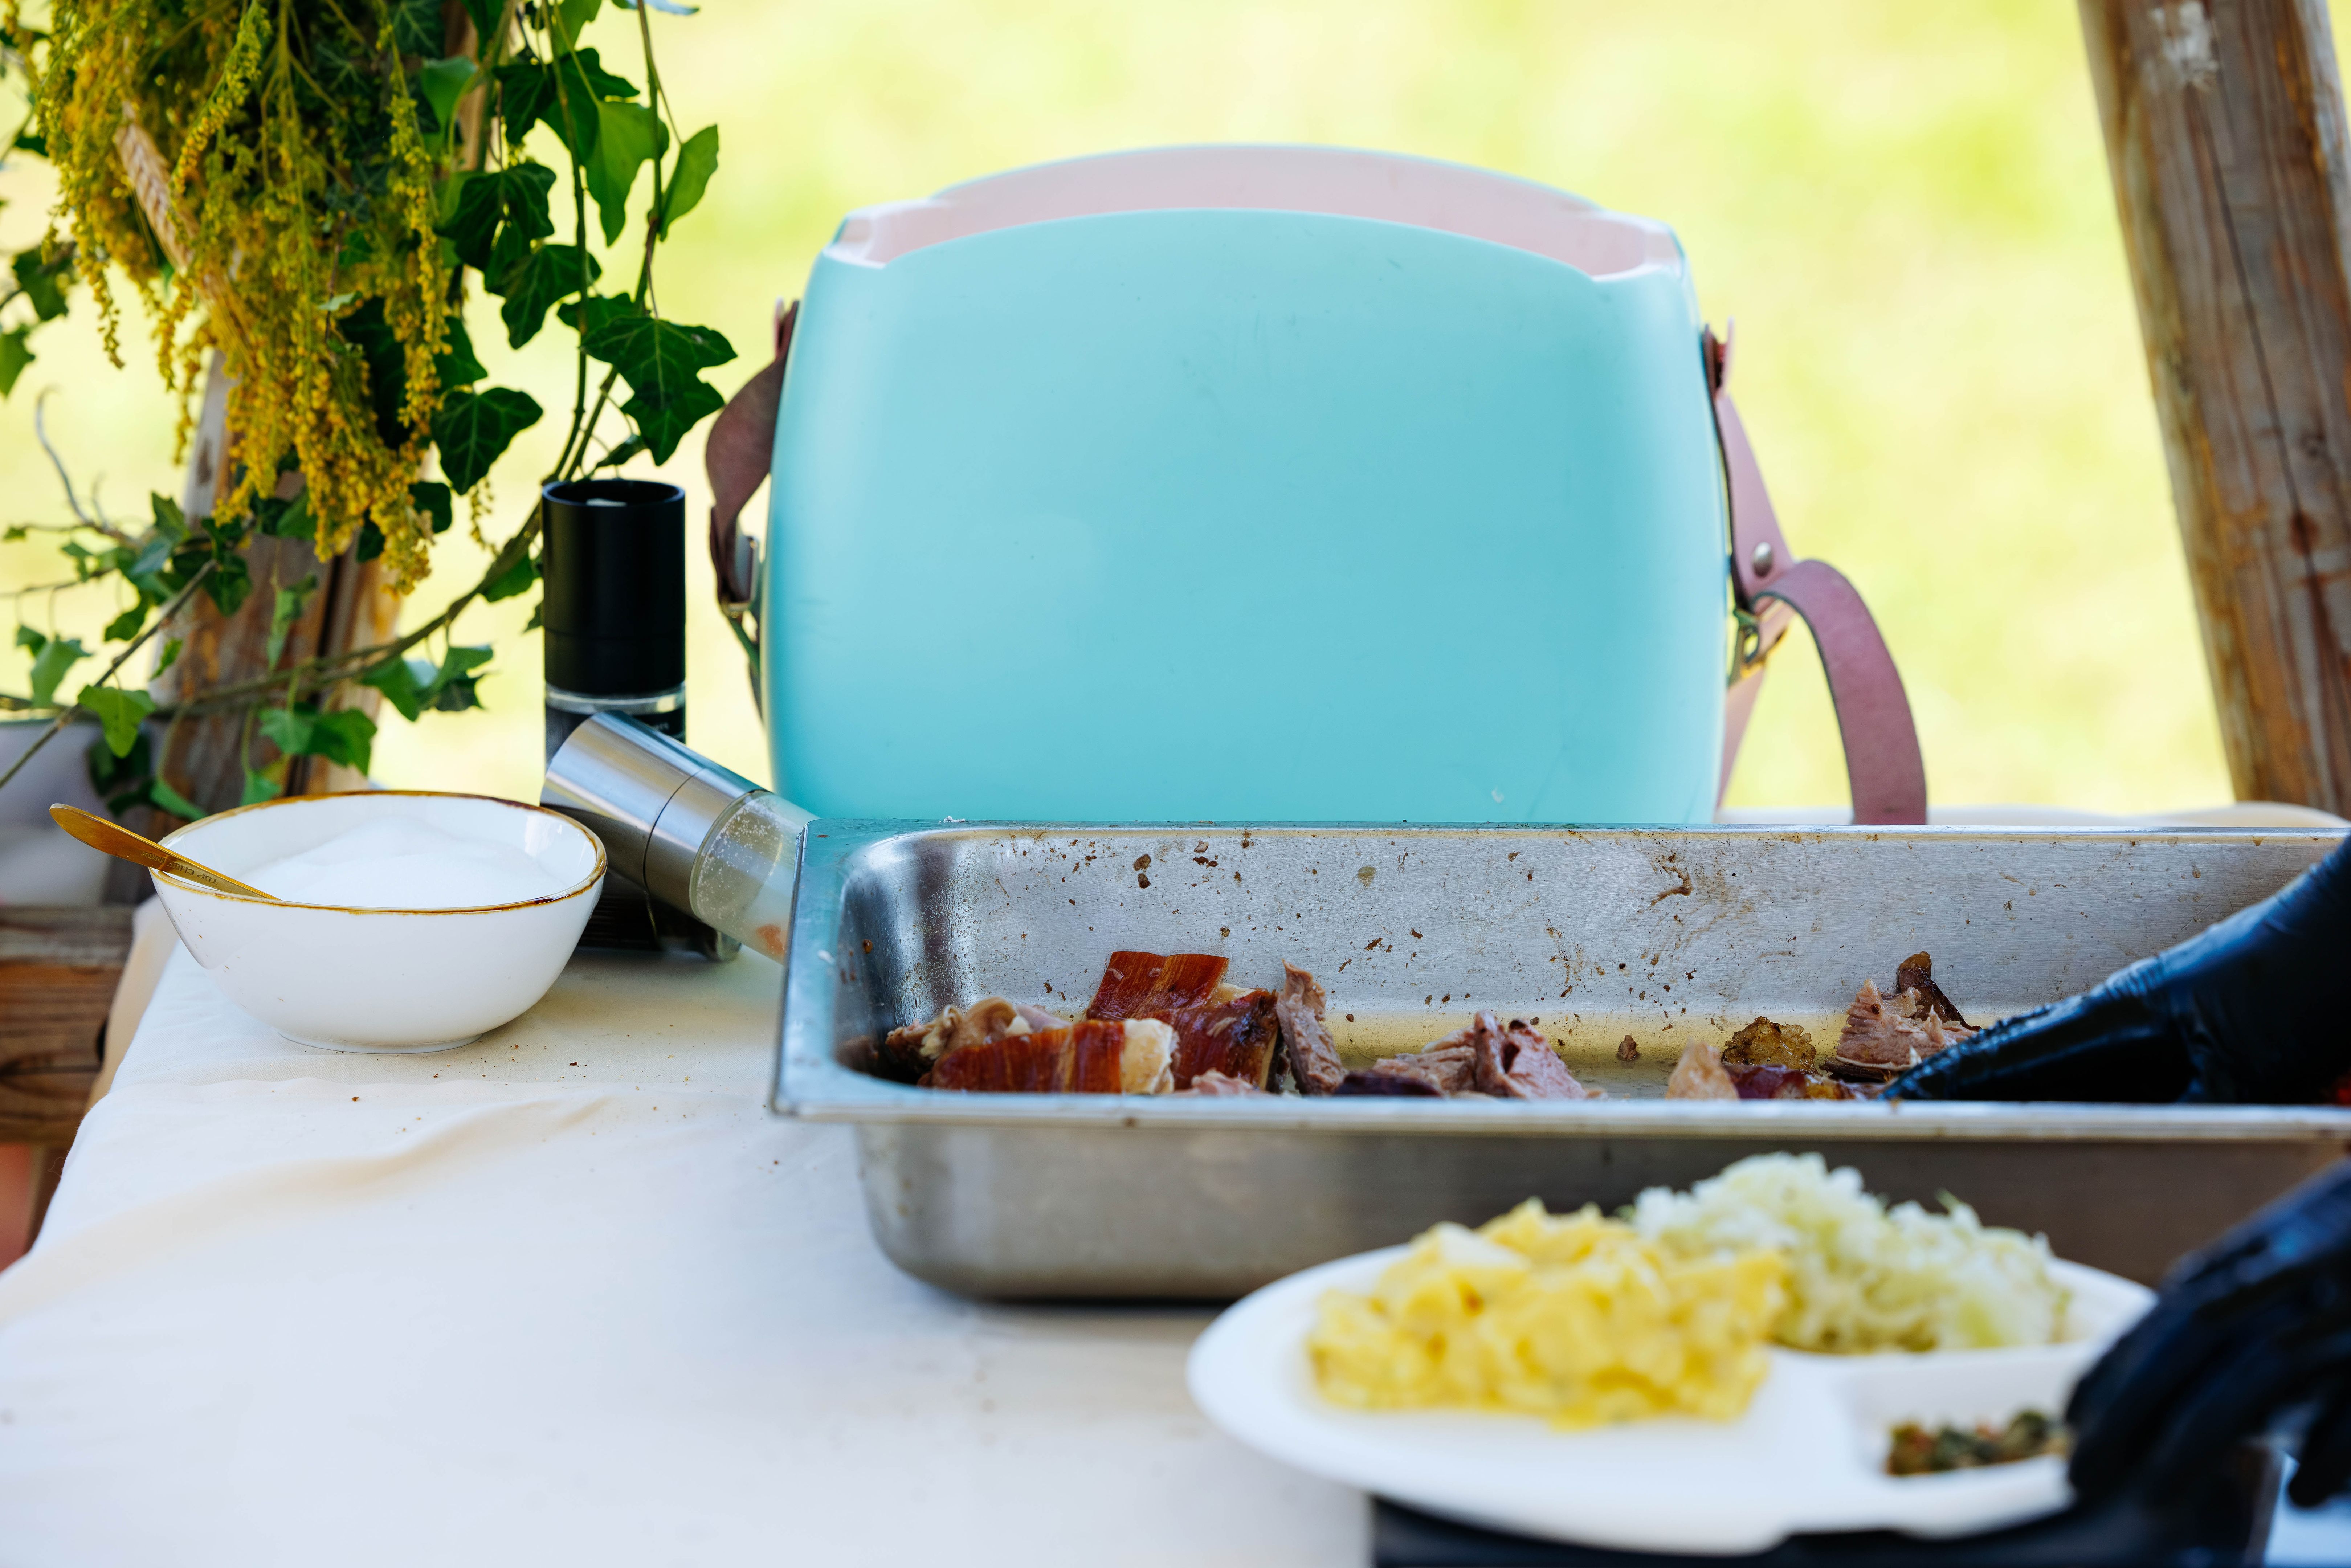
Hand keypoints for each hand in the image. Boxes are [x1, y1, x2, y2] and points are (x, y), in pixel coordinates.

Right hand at [1888, 834, 2350, 1102]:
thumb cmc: (2304, 986)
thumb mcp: (2244, 1071)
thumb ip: (2180, 1119)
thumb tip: (2122, 1160)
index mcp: (2121, 1011)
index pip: (2014, 1053)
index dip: (1955, 1078)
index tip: (1900, 1097)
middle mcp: (2132, 1010)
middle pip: (2032, 1056)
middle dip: (1971, 1085)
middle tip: (1915, 1109)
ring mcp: (2166, 1016)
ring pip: (2077, 1064)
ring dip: (2027, 1090)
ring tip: (1976, 1114)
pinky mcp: (2206, 1027)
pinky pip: (2125, 1071)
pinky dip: (2089, 1093)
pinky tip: (2083, 1111)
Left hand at [2068, 1161, 2350, 1509]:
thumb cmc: (2349, 1245)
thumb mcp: (2289, 1252)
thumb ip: (2225, 1292)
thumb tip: (2149, 1352)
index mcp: (2267, 1252)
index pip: (2171, 1312)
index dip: (2115, 1367)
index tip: (2071, 1417)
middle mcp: (2299, 1276)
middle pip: (2197, 1338)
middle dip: (2130, 1409)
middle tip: (2084, 1471)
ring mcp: (2348, 1315)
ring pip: (2261, 1371)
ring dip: (2198, 1438)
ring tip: (2152, 1496)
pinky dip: (2328, 1457)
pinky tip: (2299, 1498)